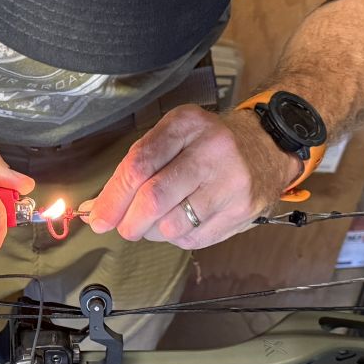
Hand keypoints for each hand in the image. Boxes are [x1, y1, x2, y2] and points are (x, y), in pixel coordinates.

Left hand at [85, 105, 301, 249]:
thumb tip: (97, 209)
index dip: (113, 197)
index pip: (139, 165)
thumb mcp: (173, 136)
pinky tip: (183, 221)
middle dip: (129, 221)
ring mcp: (231, 182)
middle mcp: (212, 150)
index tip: (97, 218)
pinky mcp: (243, 210)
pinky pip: (194, 239)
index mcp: (186, 124)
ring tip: (158, 220)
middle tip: (124, 226)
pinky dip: (177, 237)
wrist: (266, 147)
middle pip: (154, 199)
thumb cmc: (207, 144)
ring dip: (154, 231)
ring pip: (172, 225)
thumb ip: (135, 167)